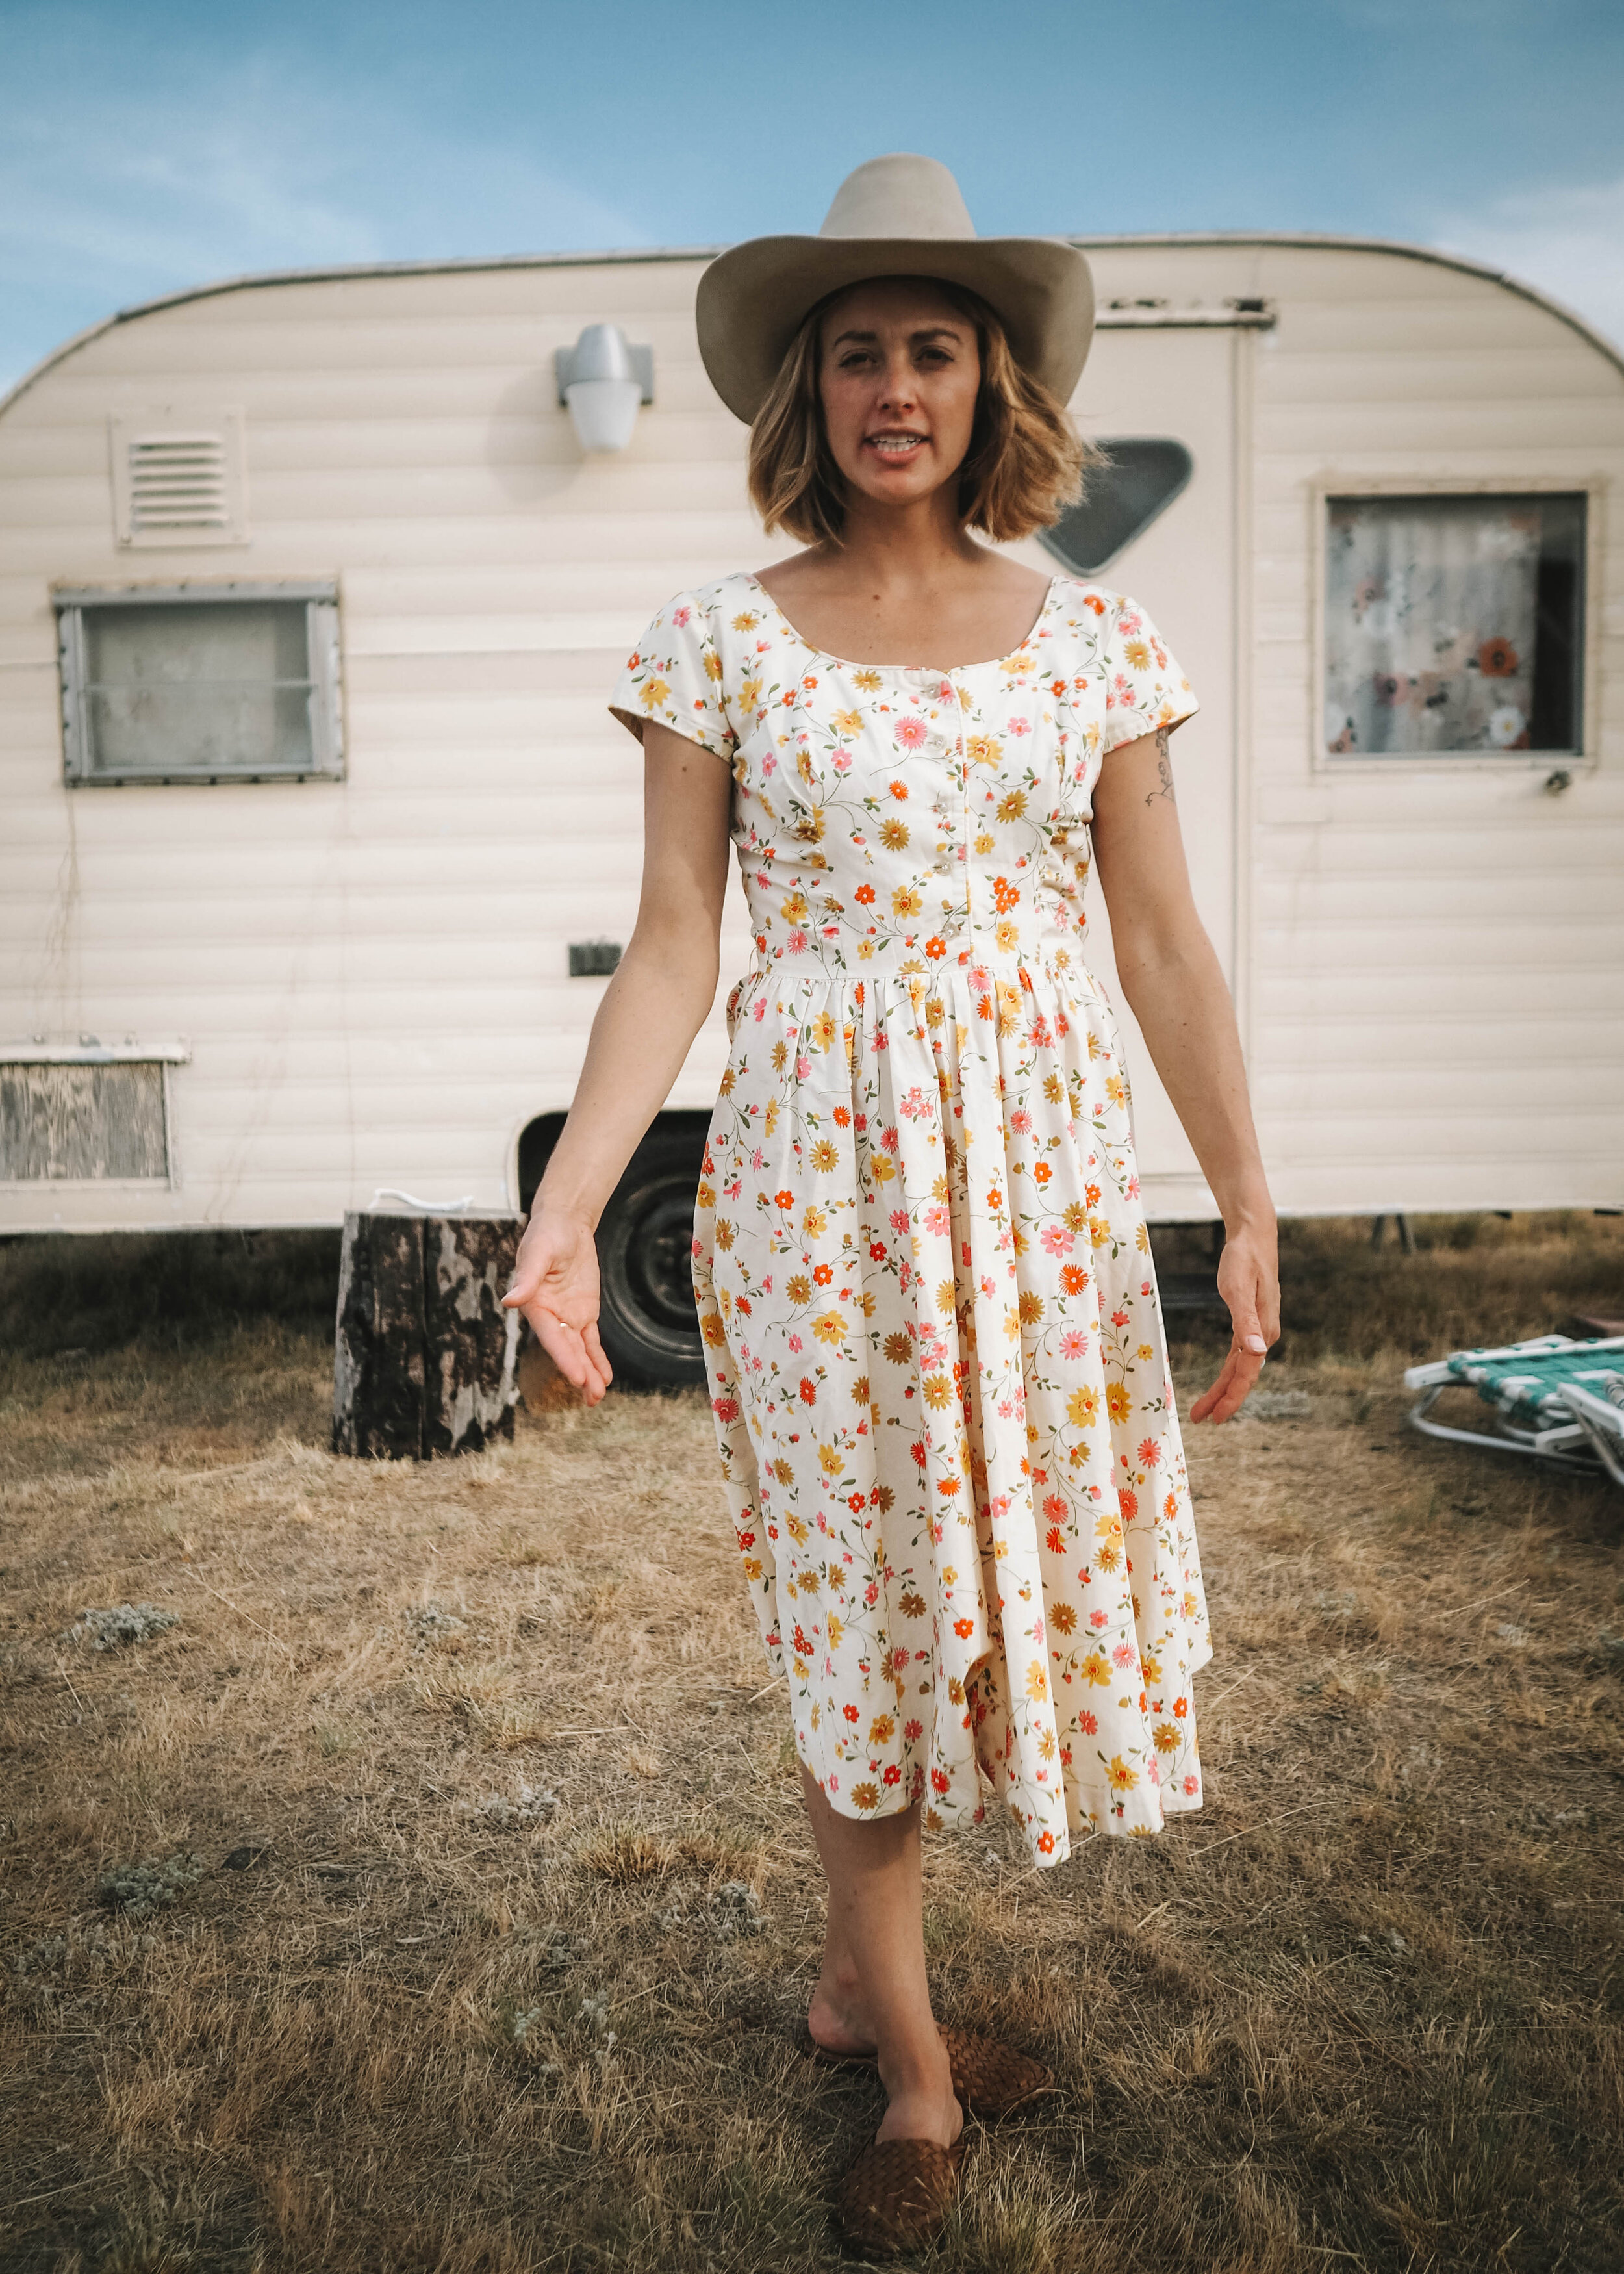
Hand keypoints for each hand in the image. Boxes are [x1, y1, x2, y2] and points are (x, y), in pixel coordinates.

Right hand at [503, 1205, 612, 1405]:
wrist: (565, 1224)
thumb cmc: (546, 1235)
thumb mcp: (538, 1252)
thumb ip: (527, 1277)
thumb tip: (509, 1301)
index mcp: (534, 1306)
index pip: (551, 1338)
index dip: (565, 1359)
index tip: (578, 1377)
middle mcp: (550, 1317)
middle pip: (566, 1349)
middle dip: (579, 1372)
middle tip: (592, 1394)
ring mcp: (567, 1317)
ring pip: (579, 1350)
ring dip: (589, 1372)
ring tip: (598, 1396)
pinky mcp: (584, 1312)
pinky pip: (591, 1340)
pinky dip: (597, 1358)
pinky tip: (604, 1377)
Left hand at [1187, 1222, 1279, 1424]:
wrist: (1254, 1236)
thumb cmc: (1244, 1259)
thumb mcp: (1240, 1288)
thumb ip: (1246, 1321)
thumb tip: (1257, 1352)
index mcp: (1263, 1330)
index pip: (1246, 1372)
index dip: (1231, 1396)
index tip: (1214, 1417)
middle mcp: (1264, 1334)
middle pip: (1242, 1375)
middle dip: (1222, 1399)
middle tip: (1200, 1419)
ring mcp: (1259, 1329)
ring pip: (1240, 1367)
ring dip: (1224, 1388)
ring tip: (1204, 1408)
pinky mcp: (1250, 1322)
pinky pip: (1239, 1355)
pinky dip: (1229, 1371)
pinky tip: (1221, 1381)